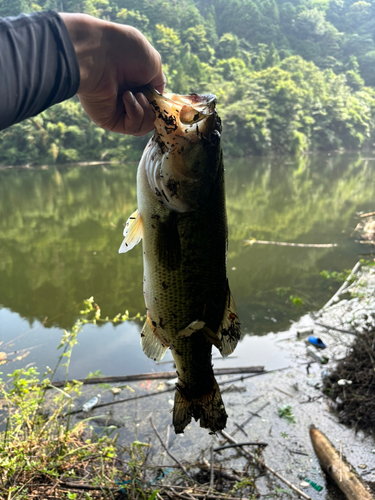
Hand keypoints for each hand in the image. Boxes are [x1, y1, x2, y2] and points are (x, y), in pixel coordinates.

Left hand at [60, 13, 165, 135]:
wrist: (99, 54)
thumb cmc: (125, 51)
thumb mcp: (153, 62)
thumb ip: (159, 81)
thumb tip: (158, 96)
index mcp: (135, 82)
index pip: (153, 102)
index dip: (160, 104)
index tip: (161, 99)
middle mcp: (126, 96)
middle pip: (151, 117)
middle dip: (154, 108)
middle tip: (146, 94)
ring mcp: (117, 110)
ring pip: (143, 126)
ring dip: (146, 111)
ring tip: (137, 94)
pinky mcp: (109, 121)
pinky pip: (131, 127)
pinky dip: (135, 113)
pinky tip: (127, 97)